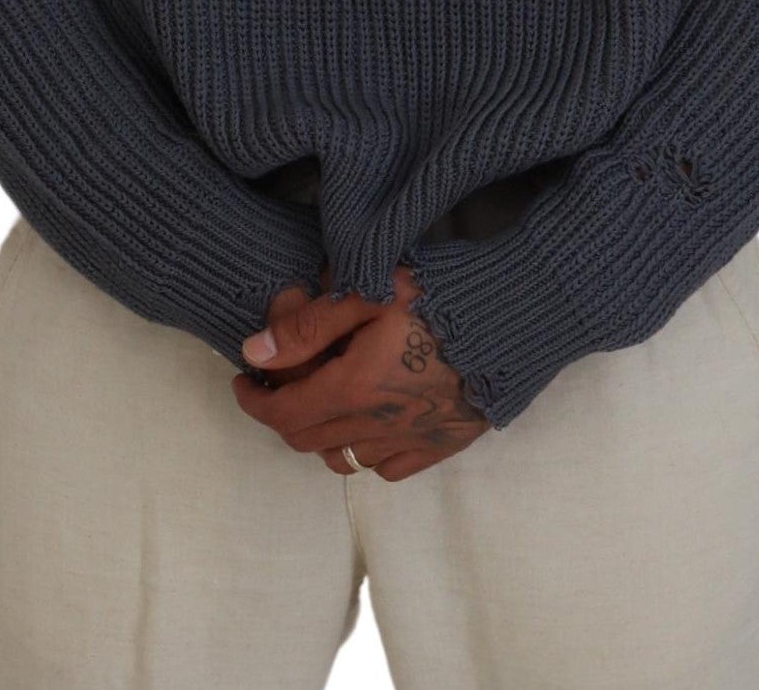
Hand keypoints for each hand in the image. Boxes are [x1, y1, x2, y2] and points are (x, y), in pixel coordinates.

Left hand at [232, 263, 489, 480]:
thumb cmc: (439, 294)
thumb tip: (254, 353)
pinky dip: (366, 452)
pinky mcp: (443, 444)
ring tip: (320, 400)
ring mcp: (412, 439)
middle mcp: (378, 425)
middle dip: (281, 413)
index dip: (253, 400)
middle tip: (276, 383)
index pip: (282, 413)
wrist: (515, 316)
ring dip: (320, 435)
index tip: (242, 379)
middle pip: (307, 439)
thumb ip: (308, 324)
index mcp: (354, 387)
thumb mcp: (367, 291)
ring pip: (344, 459)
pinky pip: (388, 467)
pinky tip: (368, 421)